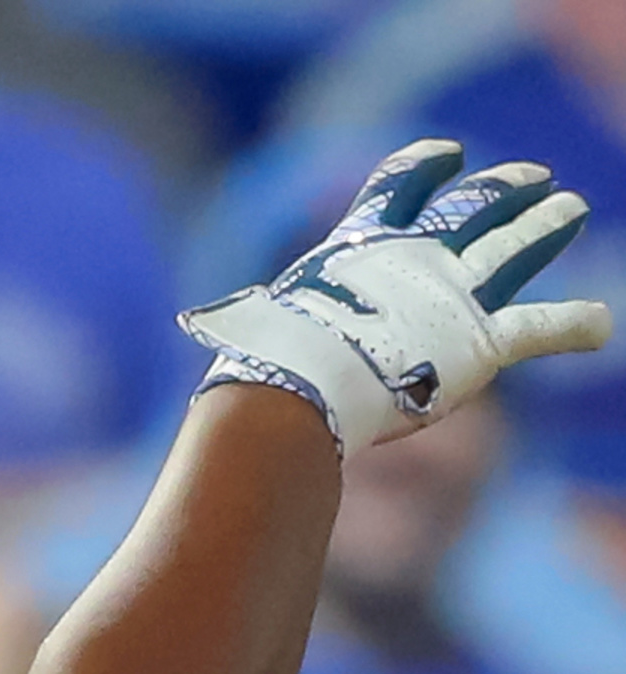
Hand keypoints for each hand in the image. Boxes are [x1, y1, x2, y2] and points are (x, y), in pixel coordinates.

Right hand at [179, 142, 610, 455]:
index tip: (444, 154)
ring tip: (570, 209)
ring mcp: (454, 294)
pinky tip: (602, 327)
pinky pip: (539, 328)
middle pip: (470, 207)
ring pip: (515, 246)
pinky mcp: (480, 342)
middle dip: (502, 189)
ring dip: (547, 226)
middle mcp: (414, 258)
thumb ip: (253, 339)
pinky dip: (575, 326)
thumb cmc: (256, 370)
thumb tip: (213, 371)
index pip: (396, 191)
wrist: (292, 390)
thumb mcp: (246, 335)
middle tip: (531, 177)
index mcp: (356, 249)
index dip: (422, 168)